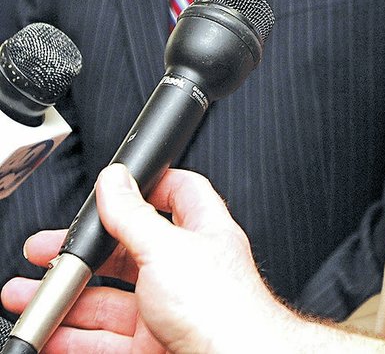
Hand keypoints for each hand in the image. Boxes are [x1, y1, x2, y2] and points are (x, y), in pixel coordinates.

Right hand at [2, 164, 291, 351]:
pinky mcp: (153, 348)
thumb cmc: (223, 309)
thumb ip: (135, 215)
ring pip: (109, 300)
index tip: (108, 189)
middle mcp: (186, 270)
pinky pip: (105, 340)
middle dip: (85, 253)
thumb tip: (114, 179)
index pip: (177, 193)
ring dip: (69, 296)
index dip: (144, 187)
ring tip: (28, 295)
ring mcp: (169, 311)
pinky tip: (52, 334)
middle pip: (129, 251)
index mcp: (201, 233)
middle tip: (48, 252)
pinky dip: (74, 336)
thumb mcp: (167, 248)